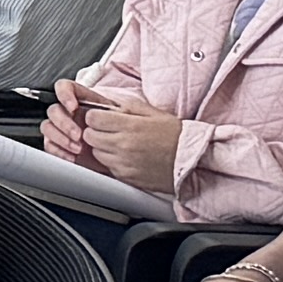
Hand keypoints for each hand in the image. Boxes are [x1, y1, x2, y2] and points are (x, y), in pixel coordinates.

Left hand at [60, 93, 183, 193]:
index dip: (95, 116)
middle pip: (89, 136)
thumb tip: (107, 104)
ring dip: (102, 147)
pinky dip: (111, 161)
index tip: (101, 118)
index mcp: (130, 126)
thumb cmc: (176, 136)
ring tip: (119, 144)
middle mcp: (123, 145)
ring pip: (96, 152)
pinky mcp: (126, 177)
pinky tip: (126, 157)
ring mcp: (123, 163)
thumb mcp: (153, 113)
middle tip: (108, 131)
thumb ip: (127, 107)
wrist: (193, 161)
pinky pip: (107, 167)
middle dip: (95, 131)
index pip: (92, 118)